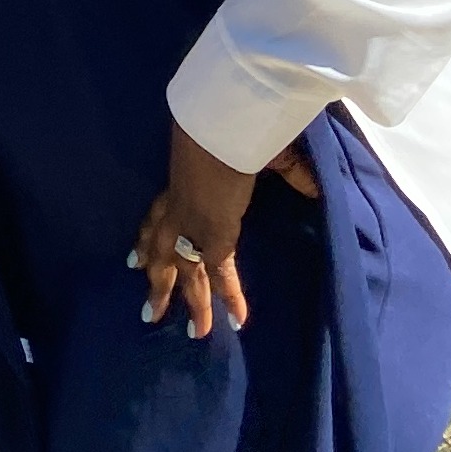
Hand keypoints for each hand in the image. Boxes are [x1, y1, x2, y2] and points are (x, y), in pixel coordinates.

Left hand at [127, 124, 323, 339]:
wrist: (221, 127)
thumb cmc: (235, 130)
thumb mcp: (257, 150)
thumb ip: (289, 170)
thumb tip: (315, 187)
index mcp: (182, 184)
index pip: (160, 217)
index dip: (148, 238)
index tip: (135, 259)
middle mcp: (180, 208)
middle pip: (159, 249)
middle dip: (153, 278)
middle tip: (147, 307)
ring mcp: (193, 225)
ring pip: (178, 269)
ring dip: (172, 297)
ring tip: (165, 325)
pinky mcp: (214, 236)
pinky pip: (219, 275)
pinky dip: (227, 298)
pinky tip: (233, 322)